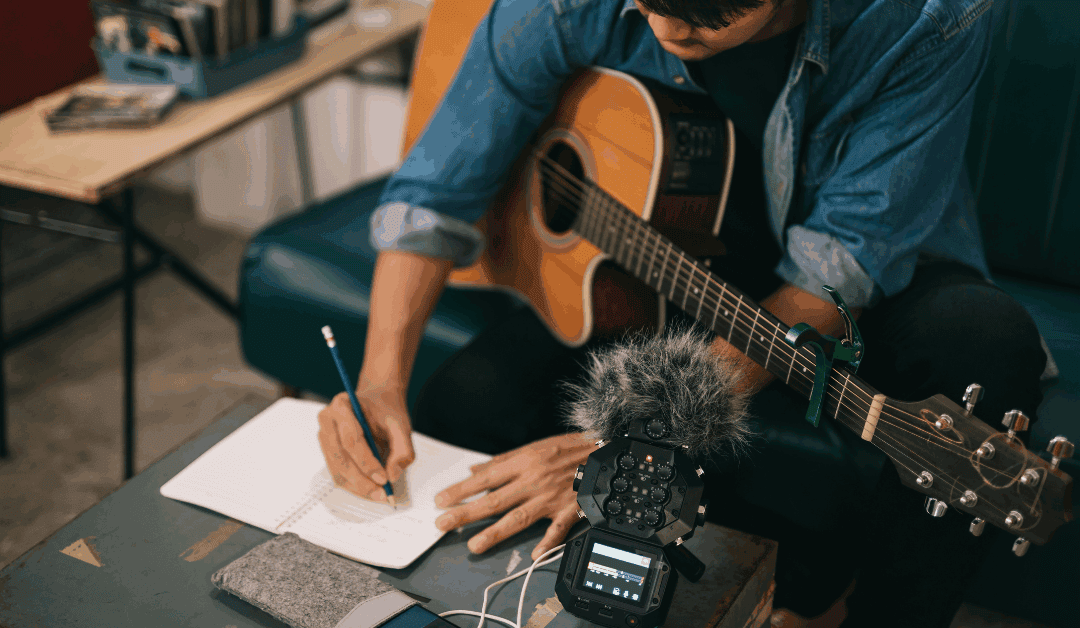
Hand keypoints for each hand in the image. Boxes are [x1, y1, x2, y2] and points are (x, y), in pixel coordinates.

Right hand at [317, 387, 414, 502]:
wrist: (377, 401)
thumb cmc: (386, 410)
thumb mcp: (402, 424)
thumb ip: (403, 448)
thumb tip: (392, 475)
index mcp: (342, 405)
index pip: (350, 439)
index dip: (366, 462)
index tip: (383, 478)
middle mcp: (327, 421)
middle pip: (339, 457)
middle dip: (361, 480)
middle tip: (381, 494)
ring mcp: (324, 437)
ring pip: (337, 470)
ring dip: (357, 486)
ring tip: (378, 494)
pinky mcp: (328, 451)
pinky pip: (338, 473)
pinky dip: (354, 485)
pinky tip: (370, 489)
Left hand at [433, 433, 596, 560]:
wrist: (604, 452)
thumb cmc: (569, 448)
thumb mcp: (535, 447)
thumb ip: (503, 461)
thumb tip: (476, 469)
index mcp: (524, 462)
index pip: (485, 479)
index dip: (461, 490)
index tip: (441, 500)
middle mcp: (534, 480)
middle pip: (495, 501)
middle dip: (466, 513)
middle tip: (443, 524)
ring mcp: (551, 497)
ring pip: (519, 518)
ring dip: (495, 533)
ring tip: (474, 545)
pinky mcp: (570, 510)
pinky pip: (557, 530)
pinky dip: (547, 544)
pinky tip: (533, 556)